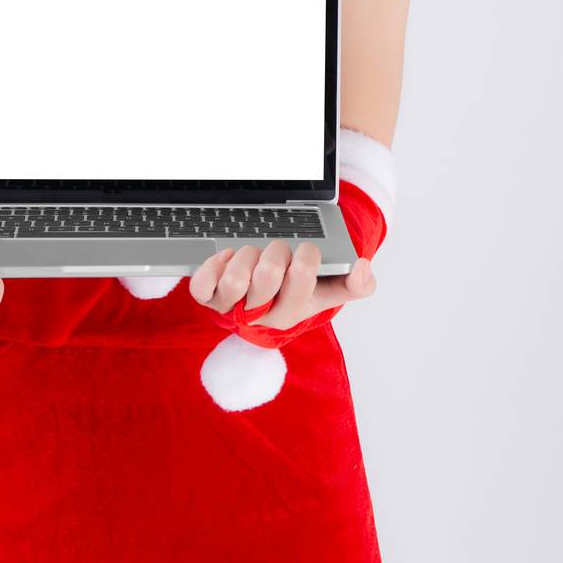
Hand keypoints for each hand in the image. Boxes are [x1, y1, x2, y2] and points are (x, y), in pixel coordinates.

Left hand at [188, 239, 375, 330]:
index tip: (306, 249)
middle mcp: (261, 314)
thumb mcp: (332, 288)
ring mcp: (231, 307)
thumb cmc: (300, 290)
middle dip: (277, 250)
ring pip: (234, 281)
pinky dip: (213, 265)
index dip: (306, 253)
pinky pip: (201, 286)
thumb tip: (362, 267)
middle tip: (279, 250)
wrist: (269, 301)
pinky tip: (227, 256)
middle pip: (268, 274)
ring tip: (254, 253)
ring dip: (246, 256)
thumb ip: (358, 284)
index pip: (303, 275)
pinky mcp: (209, 297)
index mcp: (294, 310)